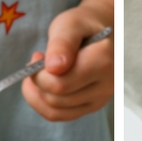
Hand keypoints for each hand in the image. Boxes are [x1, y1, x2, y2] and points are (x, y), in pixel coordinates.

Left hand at [21, 5, 113, 121]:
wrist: (102, 34)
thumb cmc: (84, 25)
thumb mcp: (70, 24)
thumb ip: (61, 44)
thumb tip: (53, 67)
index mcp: (102, 62)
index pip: (60, 84)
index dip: (39, 74)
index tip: (37, 55)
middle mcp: (105, 86)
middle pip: (57, 99)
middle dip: (37, 83)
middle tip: (36, 62)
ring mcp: (100, 100)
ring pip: (56, 112)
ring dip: (37, 94)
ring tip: (38, 74)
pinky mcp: (92, 107)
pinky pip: (60, 116)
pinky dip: (43, 104)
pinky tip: (41, 87)